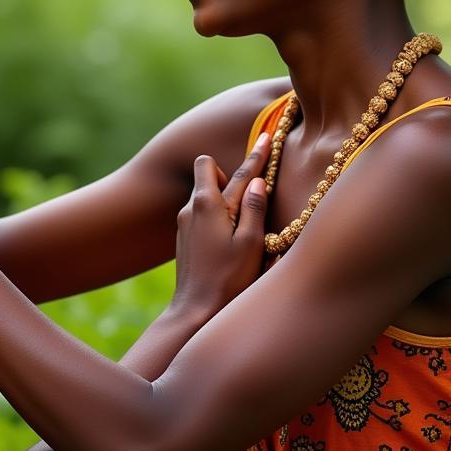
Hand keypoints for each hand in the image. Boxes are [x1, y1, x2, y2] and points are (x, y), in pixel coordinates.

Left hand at [172, 134, 269, 318]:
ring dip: (225, 200)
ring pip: (206, 195)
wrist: (194, 311)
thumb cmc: (227, 279)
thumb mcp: (250, 242)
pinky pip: (202, 213)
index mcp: (209, 203)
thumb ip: (254, 207)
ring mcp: (184, 222)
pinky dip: (217, 215)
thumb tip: (257, 180)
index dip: (255, 155)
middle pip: (211, 174)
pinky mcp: (183, 236)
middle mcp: (192, 207)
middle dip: (231, 177)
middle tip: (251, 198)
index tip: (267, 139)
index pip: (235, 169)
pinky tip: (229, 239)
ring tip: (244, 226)